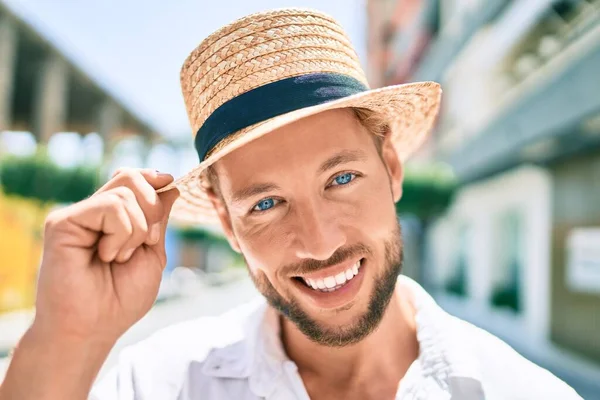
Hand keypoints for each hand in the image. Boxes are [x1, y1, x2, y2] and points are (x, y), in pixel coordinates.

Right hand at [33, 168, 179, 343]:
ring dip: (136, 231)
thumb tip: (169, 183)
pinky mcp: (63, 222)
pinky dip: (121, 234)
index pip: (134, 179)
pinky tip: (105, 256)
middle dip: (153, 208)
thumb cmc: (120, 299)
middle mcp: (93, 213)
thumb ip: (158, 219)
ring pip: (125, 192)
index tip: (170, 182)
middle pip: (131, 177)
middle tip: (146, 242)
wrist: (93, 328)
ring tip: (117, 258)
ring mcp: (77, 215)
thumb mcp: (152, 254)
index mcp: (113, 219)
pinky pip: (110, 206)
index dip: (154, 178)